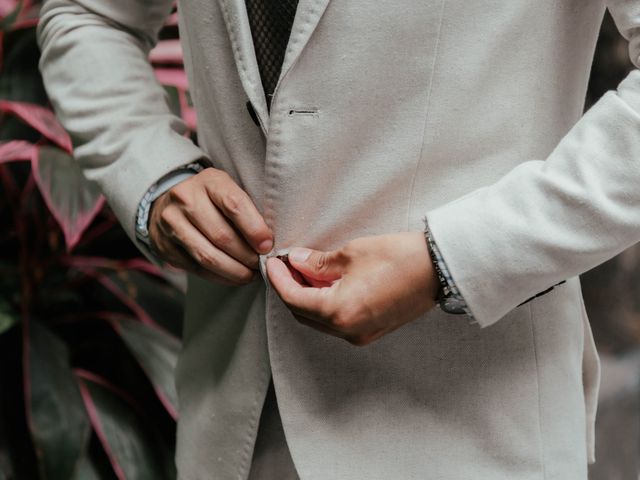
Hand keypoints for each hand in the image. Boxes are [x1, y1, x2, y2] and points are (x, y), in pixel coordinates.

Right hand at [149, 167, 272, 284]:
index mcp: (209, 181)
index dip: (254, 229)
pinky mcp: (164, 246)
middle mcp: (185, 199)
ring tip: (250, 275)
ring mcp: (170, 223)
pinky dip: (219, 277)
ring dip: (235, 271)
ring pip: (208, 256)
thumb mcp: (228, 191)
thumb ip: (247, 211)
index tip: (267, 246)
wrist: (169, 203)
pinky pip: (196, 268)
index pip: (234, 205)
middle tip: (262, 265)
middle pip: (222, 236)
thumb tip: (268, 244)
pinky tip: (233, 277)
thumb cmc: (211, 199)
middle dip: (247, 256)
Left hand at [266, 232, 439, 345]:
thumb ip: (317, 263)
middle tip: (286, 264)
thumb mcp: (352, 253)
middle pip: (302, 313)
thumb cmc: (400, 257)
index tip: (272, 262)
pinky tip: (325, 283)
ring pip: (319, 320)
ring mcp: (361, 334)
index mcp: (340, 311)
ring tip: (305, 270)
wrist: (440, 269)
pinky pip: (336, 322)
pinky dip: (325, 304)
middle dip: (290, 289)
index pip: (293, 298)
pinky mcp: (371, 331)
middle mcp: (348, 330)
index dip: (278, 279)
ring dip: (307, 297)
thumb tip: (296, 262)